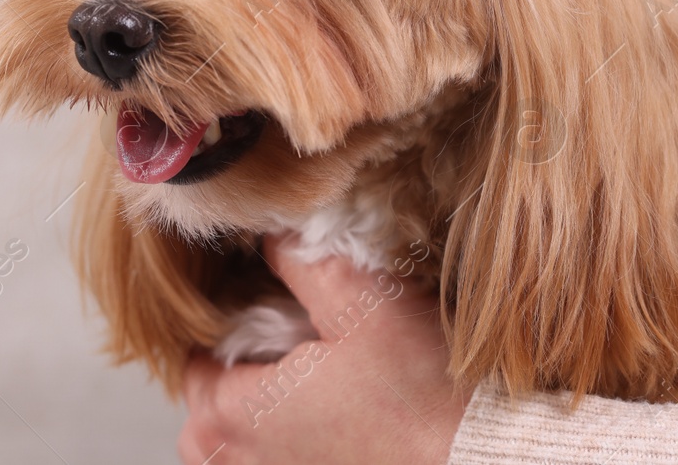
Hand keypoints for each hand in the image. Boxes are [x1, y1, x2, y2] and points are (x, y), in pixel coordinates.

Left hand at [177, 236, 468, 464]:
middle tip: (281, 339)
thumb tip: (271, 234)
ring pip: (241, 451)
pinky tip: (341, 416)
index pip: (194, 363)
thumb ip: (303, 263)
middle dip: (232, 376)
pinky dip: (293, 444)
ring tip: (310, 379)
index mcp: (235, 415)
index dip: (223, 322)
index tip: (261, 299)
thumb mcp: (362, 303)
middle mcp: (245, 463)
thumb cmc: (423, 395)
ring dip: (260, 415)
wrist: (484, 462)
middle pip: (209, 415)